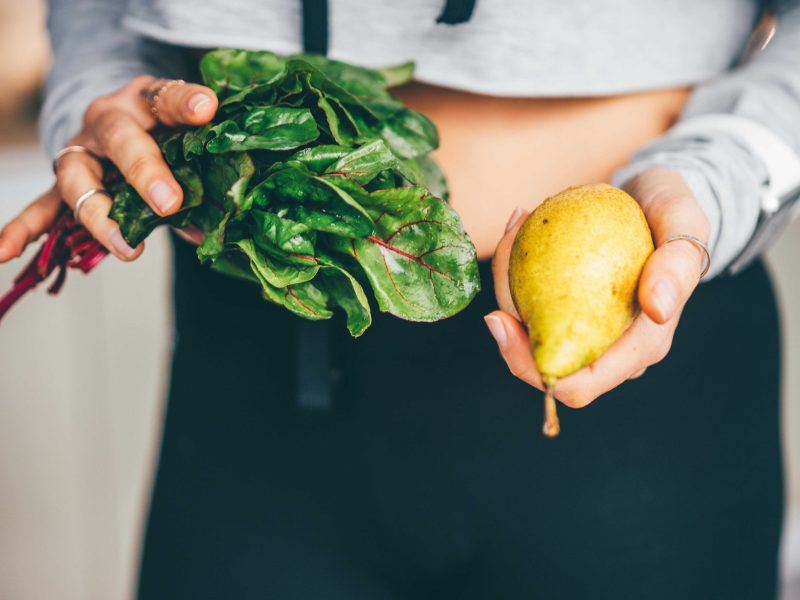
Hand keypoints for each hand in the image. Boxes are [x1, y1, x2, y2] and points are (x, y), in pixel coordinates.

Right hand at [0, 76, 216, 263]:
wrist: (122, 120)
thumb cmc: (163, 132)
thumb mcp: (186, 139)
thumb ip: (201, 178)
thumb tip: (207, 232)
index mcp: (144, 101)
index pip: (165, 96)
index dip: (185, 102)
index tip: (206, 109)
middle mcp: (108, 121)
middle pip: (121, 140)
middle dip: (144, 171)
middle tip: (169, 202)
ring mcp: (81, 151)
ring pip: (79, 178)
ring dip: (100, 213)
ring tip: (126, 245)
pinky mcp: (65, 181)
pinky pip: (41, 206)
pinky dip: (23, 229)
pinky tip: (4, 251)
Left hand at [486, 167, 710, 407]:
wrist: (654, 198)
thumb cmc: (672, 210)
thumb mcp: (685, 221)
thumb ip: (679, 263)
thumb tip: (658, 310)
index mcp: (643, 345)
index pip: (581, 384)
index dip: (533, 369)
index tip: (500, 320)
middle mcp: (610, 348)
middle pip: (541, 364)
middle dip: (507, 324)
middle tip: (502, 256)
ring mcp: (585, 330)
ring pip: (527, 332)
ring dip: (506, 284)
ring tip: (514, 227)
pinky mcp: (565, 309)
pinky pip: (527, 304)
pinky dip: (513, 271)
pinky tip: (516, 228)